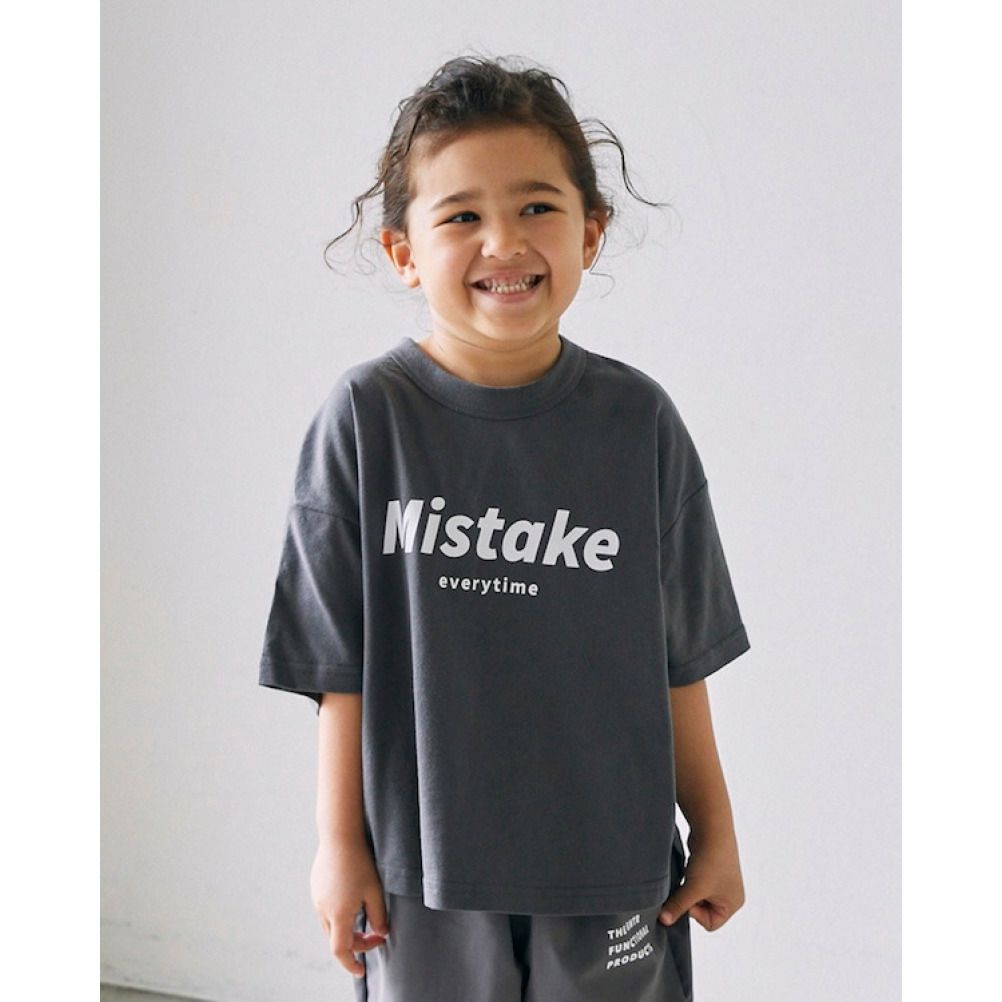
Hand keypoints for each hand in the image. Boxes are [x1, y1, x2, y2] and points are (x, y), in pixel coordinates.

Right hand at [311, 840, 390, 978]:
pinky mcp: (315, 889)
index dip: (351, 963)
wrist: (339, 836)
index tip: (362, 970)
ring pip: (330, 926)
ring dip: (346, 930)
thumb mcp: (375, 891)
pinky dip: (339, 915)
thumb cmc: (360, 862)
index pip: (341, 951)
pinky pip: (325, 910)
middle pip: (336, 939)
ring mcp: (317, 899)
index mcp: (339, 914)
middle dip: (356, 944)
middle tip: (376, 936)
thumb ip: (379, 916)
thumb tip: (382, 933)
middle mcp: (323, 910)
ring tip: (365, 917)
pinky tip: (352, 901)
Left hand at [658, 829, 745, 931]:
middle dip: (691, 900)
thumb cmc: (711, 860)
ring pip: (696, 895)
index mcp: (733, 903)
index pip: (710, 924)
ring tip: (690, 875)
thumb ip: (678, 906)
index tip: (690, 897)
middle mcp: (729, 894)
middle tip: (687, 886)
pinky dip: (689, 878)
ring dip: (689, 888)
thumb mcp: (694, 888)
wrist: (711, 827)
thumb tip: (664, 920)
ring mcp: (720, 881)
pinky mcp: (710, 869)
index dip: (696, 913)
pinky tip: (689, 867)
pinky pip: (695, 882)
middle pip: (702, 910)